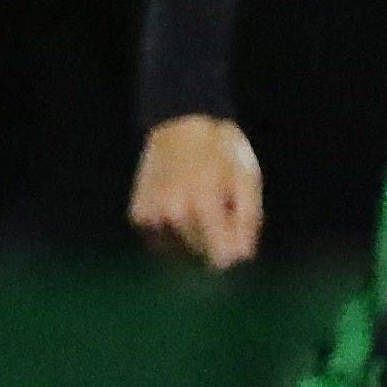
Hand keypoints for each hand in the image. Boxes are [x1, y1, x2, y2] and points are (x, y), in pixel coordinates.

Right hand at [129, 115, 261, 268]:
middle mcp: (171, 213)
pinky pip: (162, 244)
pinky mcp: (138, 216)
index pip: (221, 260)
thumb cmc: (222, 154)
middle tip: (217, 210)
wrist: (181, 127)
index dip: (234, 252)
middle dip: (215, 242)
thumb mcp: (247, 181)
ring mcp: (151, 216)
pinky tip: (181, 210)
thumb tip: (241, 259)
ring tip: (198, 207)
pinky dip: (174, 234)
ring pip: (181, 254)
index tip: (237, 235)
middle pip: (202, 258)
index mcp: (202, 205)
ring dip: (193, 240)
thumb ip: (247, 223)